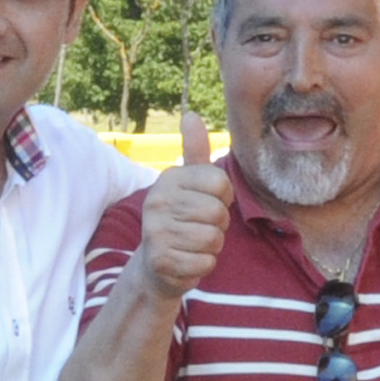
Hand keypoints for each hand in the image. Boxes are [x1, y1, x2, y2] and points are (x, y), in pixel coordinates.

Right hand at [135, 113, 231, 300]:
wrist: (156, 265)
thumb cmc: (182, 219)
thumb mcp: (189, 184)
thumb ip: (195, 151)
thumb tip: (191, 115)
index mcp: (169, 179)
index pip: (220, 183)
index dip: (224, 198)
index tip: (208, 203)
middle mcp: (157, 201)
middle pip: (218, 213)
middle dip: (218, 225)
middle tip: (200, 227)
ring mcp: (156, 231)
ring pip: (214, 239)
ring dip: (212, 246)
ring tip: (194, 244)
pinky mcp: (161, 260)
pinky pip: (206, 262)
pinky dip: (204, 265)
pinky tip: (188, 260)